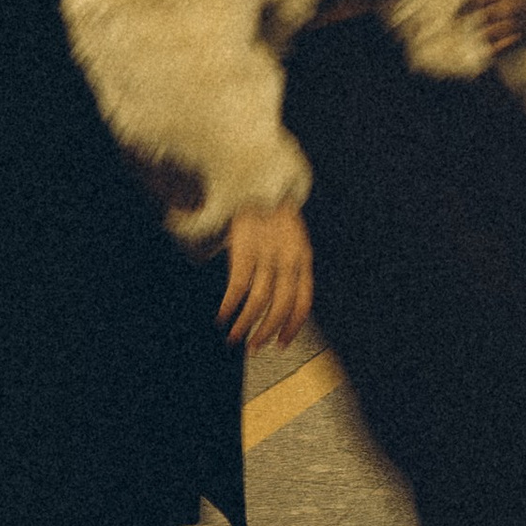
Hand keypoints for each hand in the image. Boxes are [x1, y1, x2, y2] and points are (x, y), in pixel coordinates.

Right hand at [219, 203, 313, 349]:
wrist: (258, 178)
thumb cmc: (272, 213)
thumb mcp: (291, 240)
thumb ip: (290, 268)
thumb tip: (280, 302)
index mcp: (303, 259)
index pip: (302, 303)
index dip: (291, 327)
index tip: (280, 344)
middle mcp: (288, 259)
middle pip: (281, 307)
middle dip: (266, 332)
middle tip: (253, 347)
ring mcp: (267, 254)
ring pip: (259, 302)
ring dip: (245, 325)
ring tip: (234, 337)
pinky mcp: (244, 247)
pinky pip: (238, 286)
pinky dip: (229, 305)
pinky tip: (222, 315)